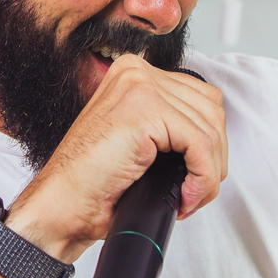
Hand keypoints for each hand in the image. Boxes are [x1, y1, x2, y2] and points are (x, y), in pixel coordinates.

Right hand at [8, 56, 226, 263]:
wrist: (62, 205)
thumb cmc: (93, 183)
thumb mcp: (139, 142)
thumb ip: (170, 127)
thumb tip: (215, 144)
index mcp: (134, 74)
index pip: (200, 98)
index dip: (208, 143)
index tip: (195, 177)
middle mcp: (136, 72)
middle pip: (211, 110)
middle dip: (213, 158)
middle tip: (195, 192)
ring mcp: (139, 86)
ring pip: (210, 128)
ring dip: (209, 173)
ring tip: (188, 197)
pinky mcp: (144, 110)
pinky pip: (200, 144)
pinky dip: (202, 177)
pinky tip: (185, 196)